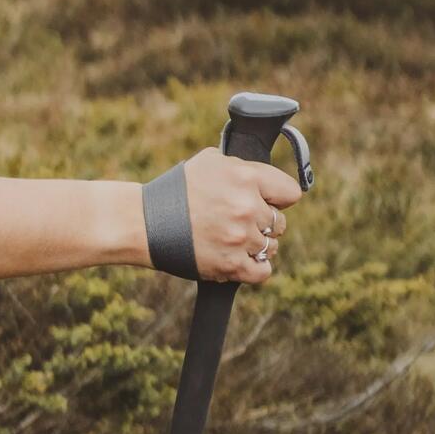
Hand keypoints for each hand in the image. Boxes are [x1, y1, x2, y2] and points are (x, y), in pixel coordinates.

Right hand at [179, 146, 302, 284]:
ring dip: (256, 245)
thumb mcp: (209, 162)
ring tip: (232, 239)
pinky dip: (254, 267)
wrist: (144, 221)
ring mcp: (240, 238)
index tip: (266, 201)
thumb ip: (242, 168)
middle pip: (280, 223)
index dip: (278, 198)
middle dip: (263, 222)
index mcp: (245, 177)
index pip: (290, 193)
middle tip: (239, 221)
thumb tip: (265, 180)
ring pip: (271, 247)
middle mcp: (247, 207)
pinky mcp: (231, 265)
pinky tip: (240, 259)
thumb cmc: (175, 190)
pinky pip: (263, 271)